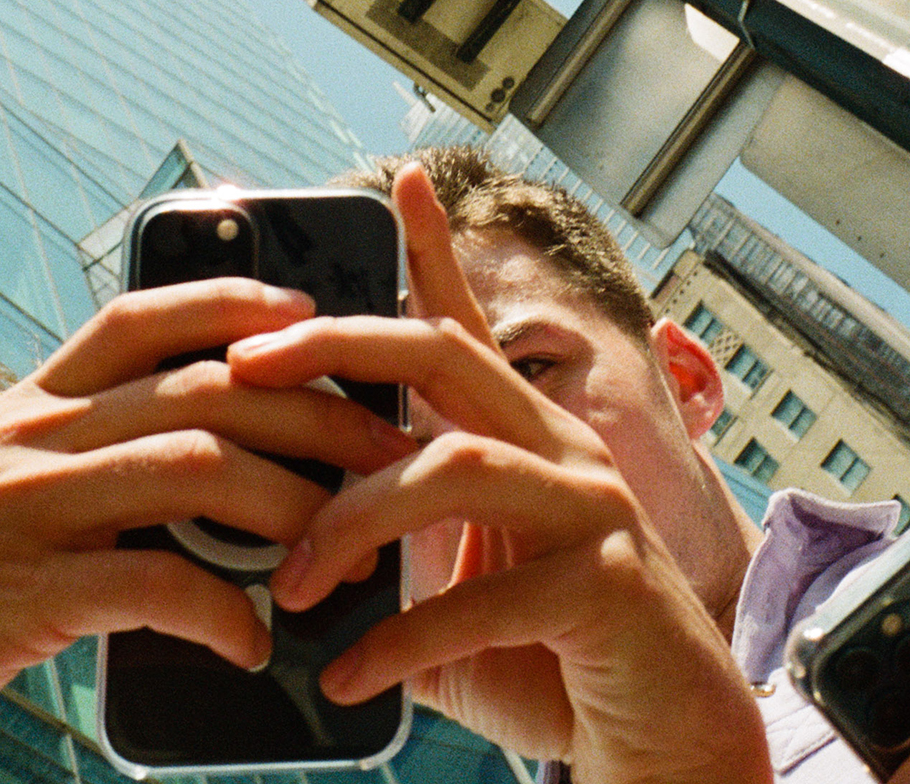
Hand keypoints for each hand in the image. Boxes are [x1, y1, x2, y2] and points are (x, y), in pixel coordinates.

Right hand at [0, 278, 417, 783]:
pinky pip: (153, 587)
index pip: (137, 321)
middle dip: (314, 413)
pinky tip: (253, 644)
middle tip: (388, 447)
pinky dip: (223, 614)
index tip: (304, 310)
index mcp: (19, 410)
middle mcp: (28, 439)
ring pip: (196, 468)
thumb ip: (45, 469)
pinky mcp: (17, 598)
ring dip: (292, 507)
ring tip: (346, 546)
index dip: (229, 301)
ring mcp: (21, 512)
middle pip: (204, 391)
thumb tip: (138, 476)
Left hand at [227, 165, 772, 783]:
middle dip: (337, 348)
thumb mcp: (455, 598)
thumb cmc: (552, 666)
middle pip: (446, 356)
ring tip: (292, 589)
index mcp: (527, 441)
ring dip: (353, 520)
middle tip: (243, 371)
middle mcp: (564, 453)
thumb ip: (392, 561)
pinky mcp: (610, 587)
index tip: (395, 182)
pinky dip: (401, 640)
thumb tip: (289, 554)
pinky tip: (348, 675)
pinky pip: (486, 598)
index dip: (434, 250)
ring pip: (455, 464)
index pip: (469, 328)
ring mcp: (594, 512)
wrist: (667, 745)